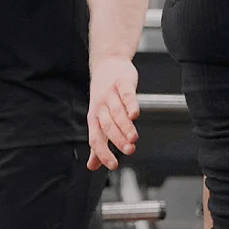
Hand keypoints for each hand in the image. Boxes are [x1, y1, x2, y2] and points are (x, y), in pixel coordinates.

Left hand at [87, 56, 139, 170]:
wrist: (107, 63)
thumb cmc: (104, 95)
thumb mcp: (98, 118)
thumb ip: (98, 142)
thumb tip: (92, 166)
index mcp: (94, 117)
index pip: (95, 138)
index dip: (102, 153)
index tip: (113, 165)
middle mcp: (100, 106)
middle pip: (107, 126)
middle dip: (117, 140)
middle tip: (129, 151)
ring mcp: (110, 93)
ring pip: (117, 112)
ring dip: (125, 126)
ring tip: (134, 138)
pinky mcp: (122, 82)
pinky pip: (126, 94)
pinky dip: (130, 104)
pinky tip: (135, 114)